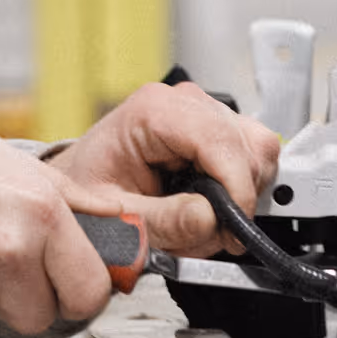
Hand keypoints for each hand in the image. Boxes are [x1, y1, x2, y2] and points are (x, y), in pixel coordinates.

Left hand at [47, 80, 283, 257]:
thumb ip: (163, 220)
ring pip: (257, 151)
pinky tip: (209, 206)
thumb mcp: (116, 216)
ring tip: (203, 222)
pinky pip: (251, 157)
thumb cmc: (88, 190)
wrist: (78, 184)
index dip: (237, 189)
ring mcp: (204, 113)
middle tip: (212, 235)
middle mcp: (184, 103)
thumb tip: (210, 218)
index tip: (234, 229)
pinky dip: (238, 190)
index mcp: (154, 111)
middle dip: (237, 199)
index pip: (220, 141)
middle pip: (247, 146)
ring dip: (240, 195)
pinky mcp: (216, 130)